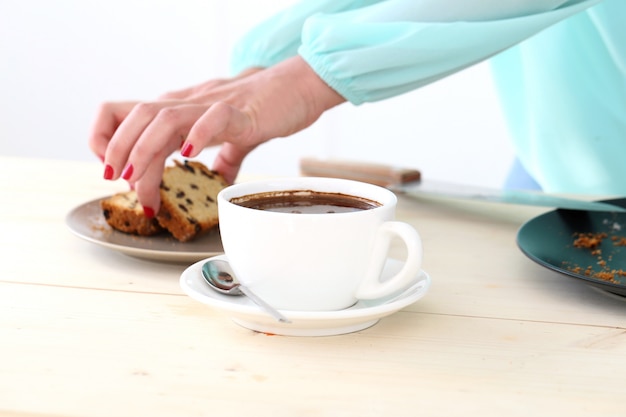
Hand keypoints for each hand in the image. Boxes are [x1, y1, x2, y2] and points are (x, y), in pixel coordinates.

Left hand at [89, 56, 344, 215]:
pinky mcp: (242, 110)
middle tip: (120, 184)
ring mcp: (214, 104)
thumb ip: (223, 153)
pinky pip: (213, 118)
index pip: (128, 111)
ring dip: (144, 151)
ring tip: (139, 181)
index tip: (117, 171)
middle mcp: (191, 102)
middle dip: (119, 151)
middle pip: (137, 115)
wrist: (302, 86)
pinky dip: (197, 135)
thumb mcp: (236, 133)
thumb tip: (220, 178)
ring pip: (163, 118)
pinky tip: (189, 156)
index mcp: (184, 107)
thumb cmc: (269, 106)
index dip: (110, 138)